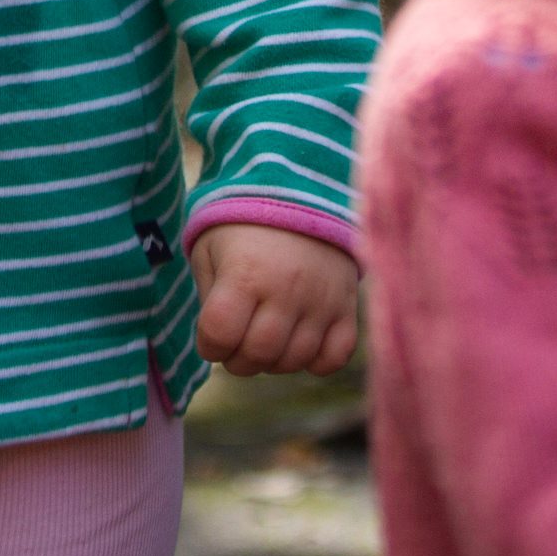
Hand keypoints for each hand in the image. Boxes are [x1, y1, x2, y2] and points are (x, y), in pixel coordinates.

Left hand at [189, 222, 359, 376]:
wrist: (300, 193)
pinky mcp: (347, 307)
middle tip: (238, 342)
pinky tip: (300, 341)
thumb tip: (219, 344)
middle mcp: (286, 290)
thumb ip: (209, 299)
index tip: (212, 336)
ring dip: (273, 361)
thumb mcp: (209, 251)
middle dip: (238, 360)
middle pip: (257, 355)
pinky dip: (315, 361)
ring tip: (266, 337)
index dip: (209, 345)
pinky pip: (335, 357)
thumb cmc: (243, 227)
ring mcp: (321, 301)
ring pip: (293, 361)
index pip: (219, 336)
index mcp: (245, 273)